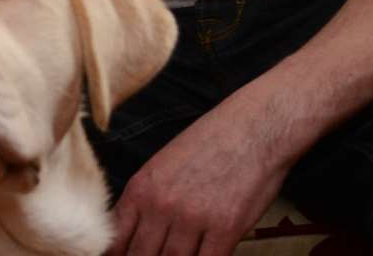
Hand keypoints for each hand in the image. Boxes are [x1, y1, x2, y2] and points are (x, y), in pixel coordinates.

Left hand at [108, 99, 295, 255]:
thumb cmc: (211, 142)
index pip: (117, 237)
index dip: (119, 254)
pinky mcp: (226, 228)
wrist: (254, 128)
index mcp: (141, 188)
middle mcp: (162, 205)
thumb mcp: (164, 164)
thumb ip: (148, 198)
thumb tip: (136, 229)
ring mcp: (193, 218)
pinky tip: (205, 255)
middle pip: (142, 254)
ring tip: (178, 255)